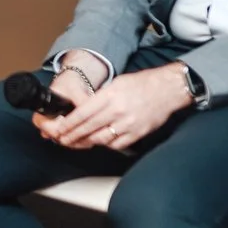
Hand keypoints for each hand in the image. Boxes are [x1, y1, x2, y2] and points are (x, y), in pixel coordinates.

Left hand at [38, 64, 191, 151]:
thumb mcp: (117, 83)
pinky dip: (106, 144)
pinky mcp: (137, 134)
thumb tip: (84, 109)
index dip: (69, 124)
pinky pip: (116, 144)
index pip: (83, 114)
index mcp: (110, 96)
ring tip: (78, 142)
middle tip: (63, 140)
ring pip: (101, 139)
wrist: (168, 89)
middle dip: (73, 136)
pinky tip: (100, 142)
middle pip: (89, 128)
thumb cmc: (143, 84)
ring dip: (87, 142)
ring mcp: (128, 124)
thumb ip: (100, 97)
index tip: (59, 130)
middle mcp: (118, 111)